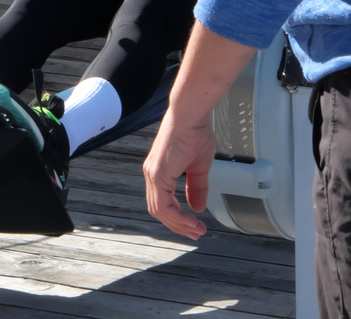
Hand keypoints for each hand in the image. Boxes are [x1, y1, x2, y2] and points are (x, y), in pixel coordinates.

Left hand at [143, 113, 216, 239]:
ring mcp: (152, 174)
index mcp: (159, 172)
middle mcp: (151, 174)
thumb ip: (196, 187)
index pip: (162, 203)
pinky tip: (191, 221)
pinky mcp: (158, 173)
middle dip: (178, 225)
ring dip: (179, 224)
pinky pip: (163, 204)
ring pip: (159, 210)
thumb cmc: (195, 134)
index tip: (195, 226)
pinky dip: (177, 217)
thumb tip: (198, 208)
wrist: (191, 116)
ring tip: (197, 230)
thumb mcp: (198, 167)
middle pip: (159, 210)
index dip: (177, 218)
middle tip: (196, 233)